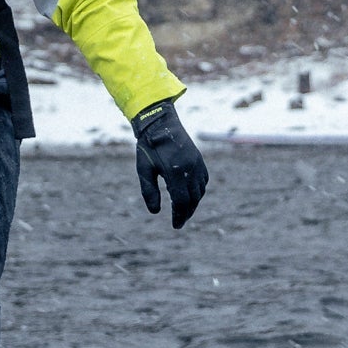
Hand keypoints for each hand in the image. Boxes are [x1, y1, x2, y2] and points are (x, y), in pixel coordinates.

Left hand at [133, 98, 207, 229]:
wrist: (160, 122)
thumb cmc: (148, 146)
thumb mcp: (143, 169)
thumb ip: (149, 191)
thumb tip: (155, 212)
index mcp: (175, 171)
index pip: (181, 201)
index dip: (179, 216)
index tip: (175, 225)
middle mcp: (190, 168)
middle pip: (193, 199)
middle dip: (186, 213)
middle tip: (179, 222)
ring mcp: (197, 163)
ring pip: (200, 191)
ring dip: (193, 203)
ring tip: (184, 211)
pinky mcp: (199, 159)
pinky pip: (203, 180)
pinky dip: (199, 191)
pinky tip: (191, 195)